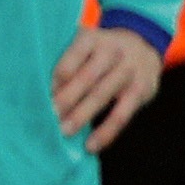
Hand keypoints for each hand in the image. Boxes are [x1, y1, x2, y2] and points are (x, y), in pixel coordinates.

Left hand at [54, 26, 161, 151]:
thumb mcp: (86, 46)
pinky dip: (105, 133)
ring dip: (81, 116)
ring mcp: (128, 71)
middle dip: (66, 99)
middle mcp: (112, 51)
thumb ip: (67, 64)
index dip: (56, 79)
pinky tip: (91, 146)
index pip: (71, 58)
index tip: (41, 97)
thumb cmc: (101, 52)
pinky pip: (122, 115)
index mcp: (92, 38)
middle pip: (87, 77)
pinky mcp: (141, 90)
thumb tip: (43, 94)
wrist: (143, 44)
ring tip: (64, 132)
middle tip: (48, 118)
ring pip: (102, 95)